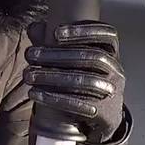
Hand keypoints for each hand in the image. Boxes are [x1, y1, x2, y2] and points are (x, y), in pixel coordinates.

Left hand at [24, 20, 125, 143]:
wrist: (102, 115)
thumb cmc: (84, 79)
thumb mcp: (74, 59)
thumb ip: (56, 42)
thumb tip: (33, 28)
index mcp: (111, 52)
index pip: (107, 35)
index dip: (84, 31)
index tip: (56, 32)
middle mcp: (116, 70)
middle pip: (92, 57)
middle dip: (57, 54)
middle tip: (31, 54)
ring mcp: (112, 91)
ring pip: (85, 81)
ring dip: (52, 77)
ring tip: (29, 75)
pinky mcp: (104, 112)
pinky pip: (80, 105)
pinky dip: (54, 99)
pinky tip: (35, 94)